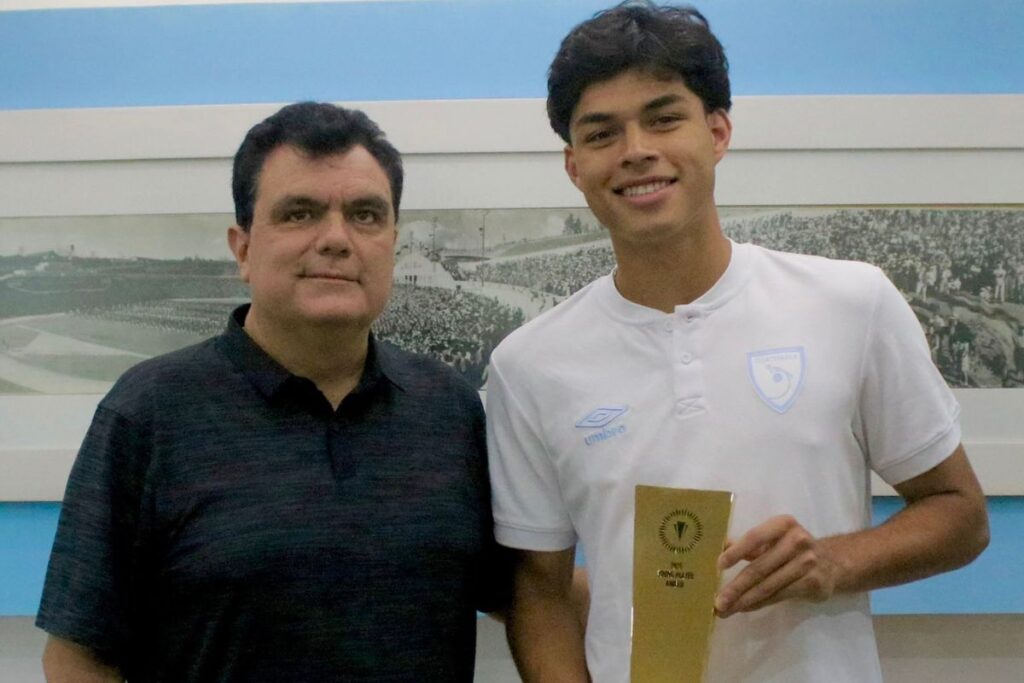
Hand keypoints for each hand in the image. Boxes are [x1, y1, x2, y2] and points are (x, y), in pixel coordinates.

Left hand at [714, 515, 839, 617]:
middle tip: (718, 601)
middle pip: (760, 567)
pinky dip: (759, 603)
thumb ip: (750, 543)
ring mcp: (807, 563)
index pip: (755, 537)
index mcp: (783, 525)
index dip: (736, 552)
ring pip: (768, 586)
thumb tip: (722, 546)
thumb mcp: (773, 537)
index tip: (719, 566)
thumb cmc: (793, 547)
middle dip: (736, 587)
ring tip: (725, 610)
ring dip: (744, 600)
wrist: (833, 561)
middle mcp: (797, 541)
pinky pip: (779, 596)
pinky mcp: (812, 583)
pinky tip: (744, 608)